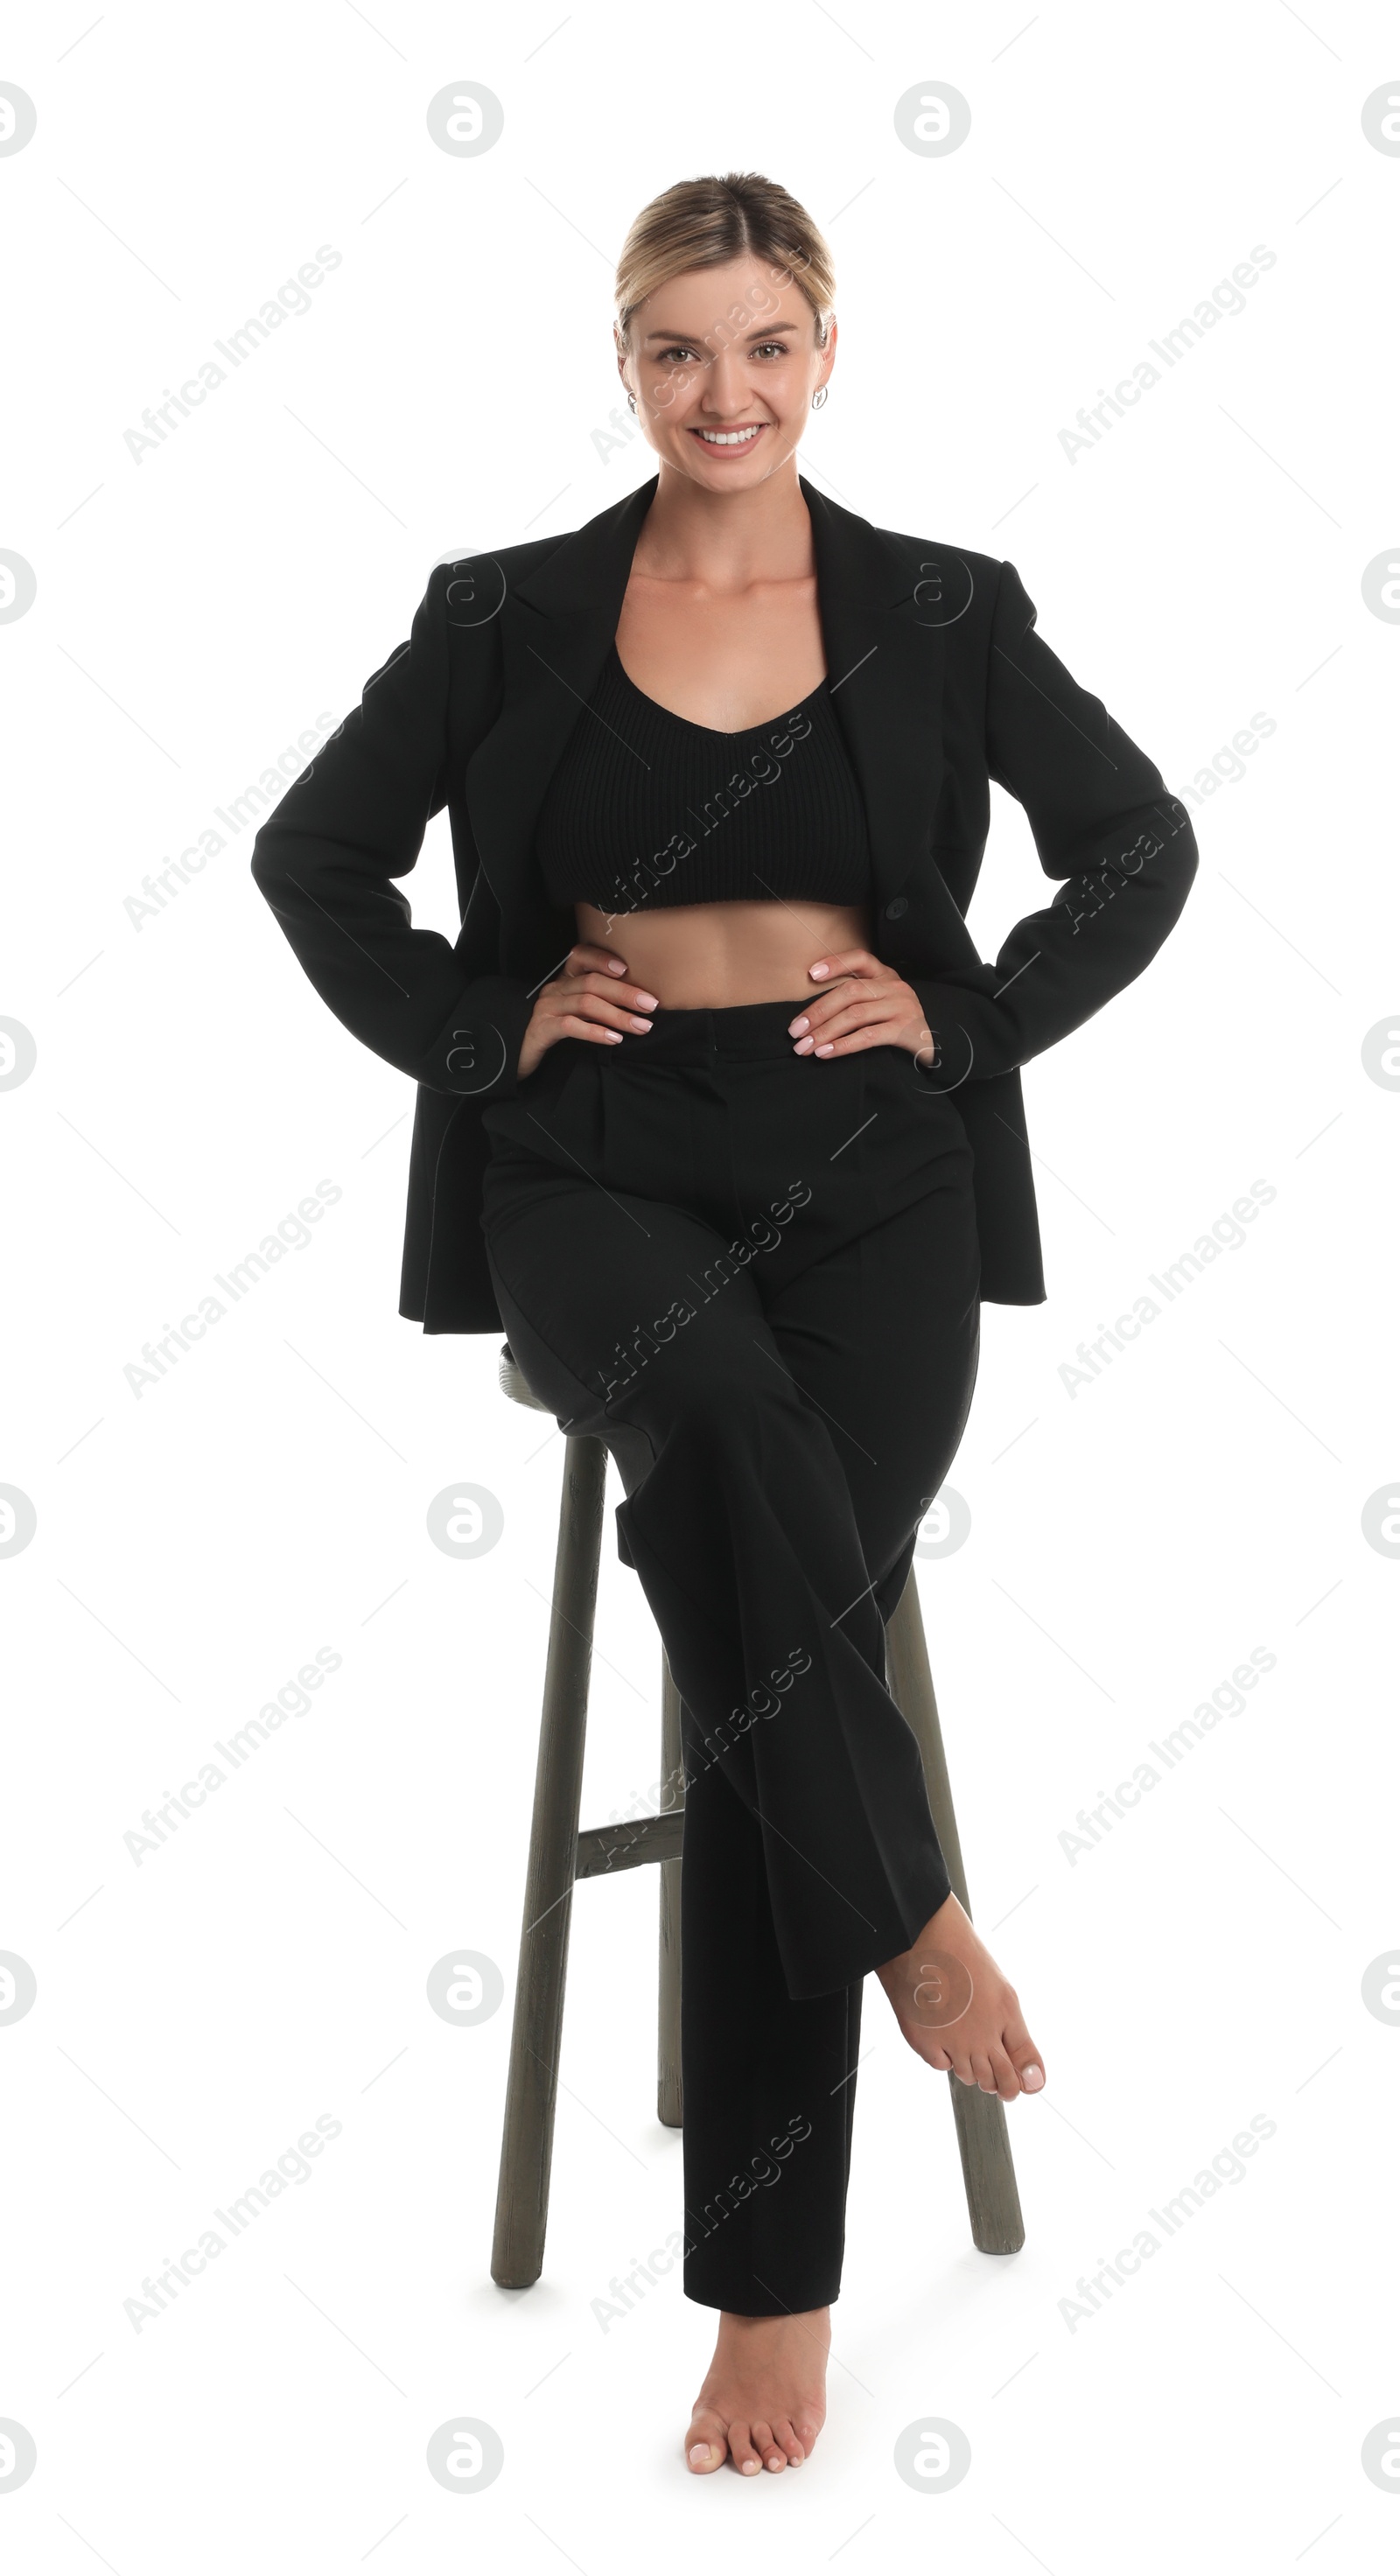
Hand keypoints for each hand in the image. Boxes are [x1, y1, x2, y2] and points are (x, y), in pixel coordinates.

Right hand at [517, 942, 657, 1081]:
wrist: (515, 1053)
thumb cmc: (554, 1031)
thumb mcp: (576, 1012)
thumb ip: (598, 1003)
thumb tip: (638, 1003)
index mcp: (564, 980)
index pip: (580, 955)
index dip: (603, 958)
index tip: (628, 969)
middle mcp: (555, 989)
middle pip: (592, 982)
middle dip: (625, 993)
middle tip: (651, 1005)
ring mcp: (546, 1008)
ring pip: (586, 1003)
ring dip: (618, 1015)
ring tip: (641, 1026)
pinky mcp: (541, 1029)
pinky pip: (570, 1026)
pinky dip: (594, 1031)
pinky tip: (613, 1039)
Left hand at [788, 950, 933, 1066]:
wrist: (935, 1045)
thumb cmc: (898, 1023)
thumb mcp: (881, 1002)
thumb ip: (856, 999)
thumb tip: (811, 1015)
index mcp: (885, 975)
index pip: (859, 958)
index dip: (835, 963)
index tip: (811, 973)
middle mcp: (894, 986)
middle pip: (849, 991)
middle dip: (817, 1011)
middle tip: (795, 1031)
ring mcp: (902, 1006)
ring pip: (855, 1015)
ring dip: (825, 1032)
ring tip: (805, 1047)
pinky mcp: (906, 1030)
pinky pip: (869, 1036)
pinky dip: (843, 1045)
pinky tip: (826, 1053)